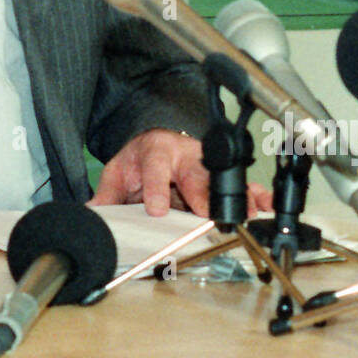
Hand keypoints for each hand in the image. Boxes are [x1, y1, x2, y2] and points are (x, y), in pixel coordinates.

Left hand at [89, 128, 273, 218]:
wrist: (157, 139)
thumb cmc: (140, 159)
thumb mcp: (118, 171)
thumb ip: (108, 193)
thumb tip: (91, 213)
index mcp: (155, 152)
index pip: (155, 169)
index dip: (156, 189)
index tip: (157, 209)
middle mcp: (184, 156)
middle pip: (194, 175)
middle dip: (201, 196)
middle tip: (206, 218)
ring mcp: (204, 164)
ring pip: (219, 179)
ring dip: (234, 197)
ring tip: (246, 214)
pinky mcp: (218, 173)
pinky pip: (238, 182)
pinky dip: (255, 192)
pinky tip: (266, 202)